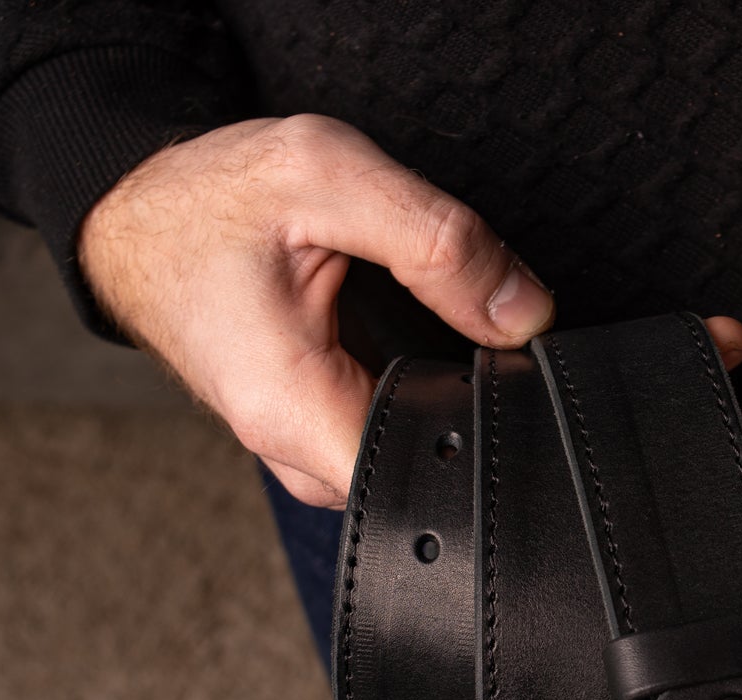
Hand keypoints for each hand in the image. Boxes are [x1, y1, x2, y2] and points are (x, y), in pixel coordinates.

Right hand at [79, 114, 741, 504]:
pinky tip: (498, 366)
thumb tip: (530, 316)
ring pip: (437, 463)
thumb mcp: (326, 176)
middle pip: (450, 480)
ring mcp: (320, 453)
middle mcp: (308, 455)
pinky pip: (416, 438)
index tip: (582, 411)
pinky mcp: (334, 435)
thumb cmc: (205, 198)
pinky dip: (464, 402)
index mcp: (297, 412)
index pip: (437, 479)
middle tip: (608, 379)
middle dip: (532, 434)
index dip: (522, 447)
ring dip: (502, 418)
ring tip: (555, 366)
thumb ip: (437, 242)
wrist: (133, 215)